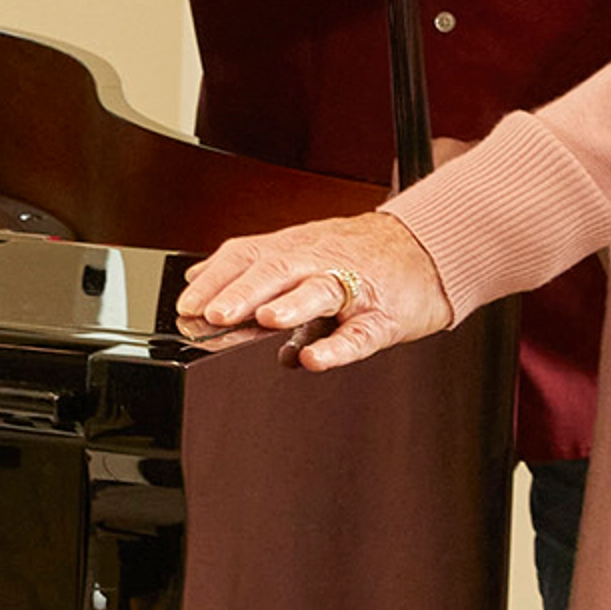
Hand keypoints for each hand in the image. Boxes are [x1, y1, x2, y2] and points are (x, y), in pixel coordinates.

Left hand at [172, 210, 449, 371]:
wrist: (425, 249)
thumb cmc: (358, 256)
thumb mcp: (299, 254)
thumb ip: (248, 272)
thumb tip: (197, 283)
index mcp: (292, 250)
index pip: (245, 257)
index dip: (214, 281)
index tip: (185, 306)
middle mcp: (318, 264)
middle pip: (276, 271)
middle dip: (242, 293)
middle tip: (212, 315)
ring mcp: (352, 289)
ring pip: (319, 292)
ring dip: (290, 305)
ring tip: (264, 320)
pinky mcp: (383, 317)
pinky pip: (359, 334)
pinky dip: (336, 348)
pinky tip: (314, 360)